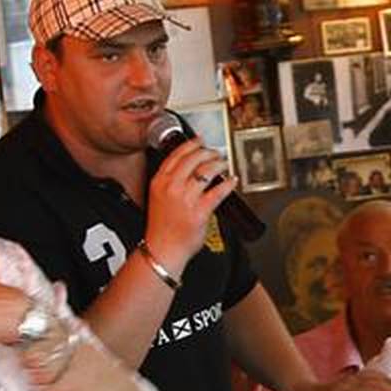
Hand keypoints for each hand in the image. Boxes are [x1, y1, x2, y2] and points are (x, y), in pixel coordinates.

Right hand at [143, 137, 235, 266]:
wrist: (162, 250)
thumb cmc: (161, 228)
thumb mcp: (158, 198)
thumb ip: (169, 182)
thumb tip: (189, 170)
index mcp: (159, 182)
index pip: (176, 155)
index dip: (191, 144)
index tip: (200, 141)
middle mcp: (171, 187)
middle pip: (193, 158)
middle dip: (208, 152)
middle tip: (216, 153)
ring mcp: (186, 198)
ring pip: (206, 170)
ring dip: (218, 164)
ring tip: (223, 163)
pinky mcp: (200, 211)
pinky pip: (218, 191)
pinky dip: (228, 183)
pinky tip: (232, 180)